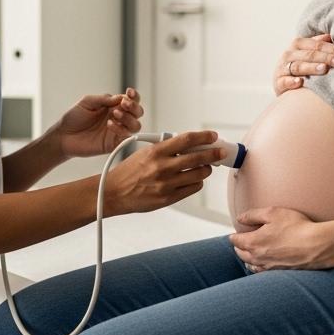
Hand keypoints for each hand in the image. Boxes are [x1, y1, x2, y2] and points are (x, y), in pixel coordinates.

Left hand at [52, 88, 144, 158]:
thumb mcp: (87, 102)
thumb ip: (104, 99)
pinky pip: (126, 137)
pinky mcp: (114, 143)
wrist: (63, 135)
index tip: (129, 92)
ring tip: (115, 114)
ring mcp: (117, 131)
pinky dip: (120, 129)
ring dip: (129, 118)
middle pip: (137, 112)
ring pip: (136, 125)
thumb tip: (120, 97)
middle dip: (134, 107)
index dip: (134, 96)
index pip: (130, 100)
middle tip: (123, 104)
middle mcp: (118, 118)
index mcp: (113, 106)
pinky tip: (110, 125)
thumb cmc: (74, 118)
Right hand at [102, 131, 225, 215]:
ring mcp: (166, 184)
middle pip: (198, 158)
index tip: (213, 136)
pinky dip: (197, 182)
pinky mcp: (168, 198)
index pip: (186, 140)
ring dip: (206, 169)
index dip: (203, 137)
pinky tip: (194, 179)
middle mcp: (162, 167)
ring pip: (199, 174)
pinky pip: (192, 188)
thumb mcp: (144, 153)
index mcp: (156, 152)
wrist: (113, 193)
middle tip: (219, 152)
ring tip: (205, 167)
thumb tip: (188, 144)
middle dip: (213, 154)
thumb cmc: (129, 172)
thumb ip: (165, 148)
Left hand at [228, 208, 333, 270]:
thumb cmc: (296, 227)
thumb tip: (240, 218)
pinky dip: (258, 266)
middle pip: (240, 253)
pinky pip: (261, 272)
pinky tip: (262, 262)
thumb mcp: (273, 213)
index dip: (235, 235)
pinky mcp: (278, 273)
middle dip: (239, 246)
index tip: (237, 231)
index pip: (235, 240)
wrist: (316, 246)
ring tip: (250, 252)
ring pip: (249, 264)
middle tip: (241, 240)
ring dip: (247, 257)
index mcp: (253, 242)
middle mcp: (257, 258)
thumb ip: (252, 215)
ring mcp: (267, 267)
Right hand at [273, 34, 333, 95]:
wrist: (283, 83)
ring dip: (311, 68)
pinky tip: (300, 82)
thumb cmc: (301, 65)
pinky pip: (284, 81)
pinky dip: (291, 82)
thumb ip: (320, 44)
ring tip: (324, 68)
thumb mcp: (309, 53)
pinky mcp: (278, 82)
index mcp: (298, 44)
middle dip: (325, 58)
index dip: (330, 48)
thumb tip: (333, 35)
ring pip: (298, 66)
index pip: (316, 45)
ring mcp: (282, 68)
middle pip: (309, 55)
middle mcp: (289, 54)